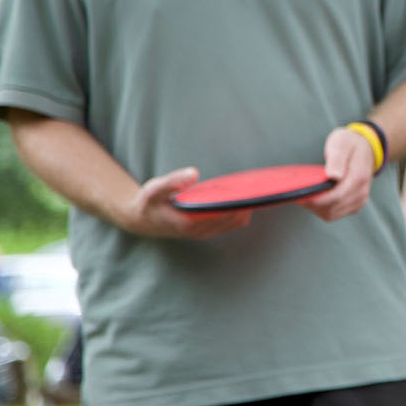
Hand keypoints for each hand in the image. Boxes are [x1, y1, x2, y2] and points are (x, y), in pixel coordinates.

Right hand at [117, 167, 251, 238]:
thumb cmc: (149, 202)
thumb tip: (194, 174)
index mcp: (189, 222)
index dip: (240, 203)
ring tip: (260, 190)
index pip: (223, 214)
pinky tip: (247, 198)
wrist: (141, 219)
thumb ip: (173, 181)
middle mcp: (200, 230)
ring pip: (235, 222)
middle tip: (264, 186)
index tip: (255, 190)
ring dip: (247, 208)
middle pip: (234, 219)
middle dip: (247, 204)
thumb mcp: (155, 188)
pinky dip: (241, 212)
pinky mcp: (208, 230)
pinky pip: (231, 223)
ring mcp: (205, 232)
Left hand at [301, 126, 376, 221]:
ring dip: (315, 208)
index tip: (299, 195)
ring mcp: (359, 200)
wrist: (365, 148)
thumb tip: (334, 176)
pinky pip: (334, 214)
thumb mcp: (341, 143)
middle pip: (331, 209)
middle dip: (312, 204)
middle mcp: (361, 192)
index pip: (335, 197)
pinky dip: (322, 209)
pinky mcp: (354, 205)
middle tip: (297, 194)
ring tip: (305, 195)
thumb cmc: (349, 144)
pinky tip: (315, 198)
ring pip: (331, 214)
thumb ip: (337, 159)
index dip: (315, 199)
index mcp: (358, 177)